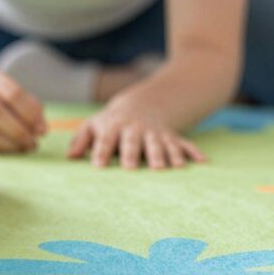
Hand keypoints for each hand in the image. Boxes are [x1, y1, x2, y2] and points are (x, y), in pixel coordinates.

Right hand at [0, 65, 45, 152]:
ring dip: (10, 142)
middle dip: (20, 130)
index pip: (13, 94)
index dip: (31, 114)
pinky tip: (9, 150)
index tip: (44, 131)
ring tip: (25, 148)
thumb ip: (24, 105)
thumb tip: (42, 129)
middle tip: (34, 144)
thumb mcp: (4, 91)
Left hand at [67, 105, 206, 169]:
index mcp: (114, 127)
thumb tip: (69, 157)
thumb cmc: (111, 123)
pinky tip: (203, 163)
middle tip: (131, 168)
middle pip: (134, 142)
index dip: (101, 152)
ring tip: (169, 168)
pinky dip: (194, 153)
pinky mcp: (172, 138)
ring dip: (165, 155)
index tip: (98, 167)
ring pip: (161, 144)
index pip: (106, 140)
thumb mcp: (93, 126)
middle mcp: (136, 130)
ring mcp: (156, 133)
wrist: (140, 106)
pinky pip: (185, 144)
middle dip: (133, 154)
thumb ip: (81, 140)